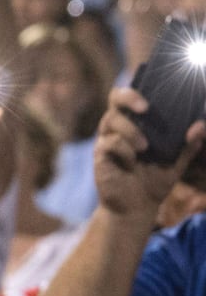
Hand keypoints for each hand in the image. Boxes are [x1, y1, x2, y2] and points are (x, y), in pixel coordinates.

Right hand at [94, 88, 205, 219]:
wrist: (137, 208)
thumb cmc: (155, 180)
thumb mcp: (179, 162)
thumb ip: (189, 145)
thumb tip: (199, 125)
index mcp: (137, 122)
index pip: (132, 95)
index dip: (140, 88)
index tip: (155, 95)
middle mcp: (119, 126)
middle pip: (114, 97)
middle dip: (129, 98)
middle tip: (146, 108)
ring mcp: (107, 139)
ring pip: (111, 120)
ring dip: (131, 131)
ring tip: (145, 148)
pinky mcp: (100, 156)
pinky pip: (109, 143)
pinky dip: (124, 151)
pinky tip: (132, 164)